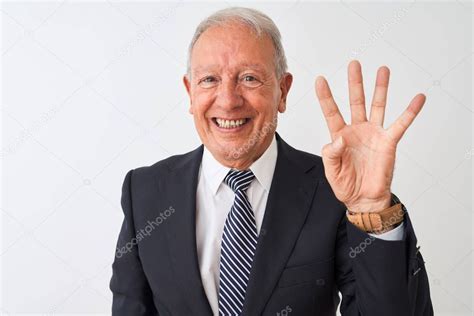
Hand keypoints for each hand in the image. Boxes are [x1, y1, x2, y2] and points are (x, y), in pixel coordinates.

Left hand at [315, 60, 425, 212]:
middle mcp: (357, 130)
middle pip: (355, 101)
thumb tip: (336, 139)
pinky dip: (410, 112)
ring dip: (380, 88)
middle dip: (355, 83)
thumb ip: (330, 154)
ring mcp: (373, 134)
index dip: (325, 96)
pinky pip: (401, 124)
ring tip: (383, 70)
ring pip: (377, 106)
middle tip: (354, 64)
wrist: (363, 199)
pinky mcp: (388, 142)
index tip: (320, 79)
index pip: (331, 111)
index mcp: (339, 135)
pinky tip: (418, 98)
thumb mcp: (331, 171)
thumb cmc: (345, 185)